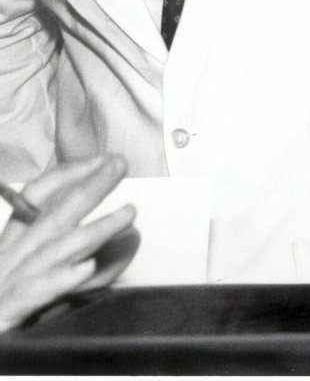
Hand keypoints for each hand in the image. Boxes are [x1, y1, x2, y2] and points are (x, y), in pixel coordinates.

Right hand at [0, 155, 139, 331]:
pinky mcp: (3, 317)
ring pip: (52, 252)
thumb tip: (131, 238)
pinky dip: (58, 280)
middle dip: (88, 188)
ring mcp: (4, 287)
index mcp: (11, 247)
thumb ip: (91, 263)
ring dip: (92, 231)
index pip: (36, 199)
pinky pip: (32, 296)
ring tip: (127, 214)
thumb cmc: (15, 310)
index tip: (104, 158)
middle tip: (120, 165)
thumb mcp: (53, 282)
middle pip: (50, 217)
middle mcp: (6, 261)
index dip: (68, 174)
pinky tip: (85, 268)